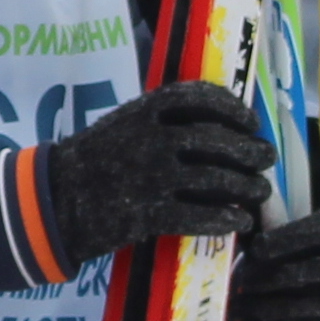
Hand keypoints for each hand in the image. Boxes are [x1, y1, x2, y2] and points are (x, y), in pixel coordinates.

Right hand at [36, 80, 274, 263]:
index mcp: (145, 110)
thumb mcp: (123, 123)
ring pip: (215, 180)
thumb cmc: (93, 159)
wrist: (54, 199)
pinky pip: (198, 215)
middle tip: (265, 159)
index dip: (234, 110)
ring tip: (259, 192)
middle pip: (217, 140)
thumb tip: (216, 125)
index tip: (250, 122)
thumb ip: (162, 120)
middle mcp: (152, 138)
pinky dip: (225, 219)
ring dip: (246, 187)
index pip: (201, 98)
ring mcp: (150, 176)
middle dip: (250, 151)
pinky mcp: (146, 213)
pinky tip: (238, 222)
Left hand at [223, 206, 319, 320]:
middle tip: (244, 283)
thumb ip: (271, 222)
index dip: (294, 237)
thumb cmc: (296, 264)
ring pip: (319, 307)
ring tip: (241, 308)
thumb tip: (253, 204)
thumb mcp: (287, 240)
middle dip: (281, 276)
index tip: (257, 248)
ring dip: (273, 308)